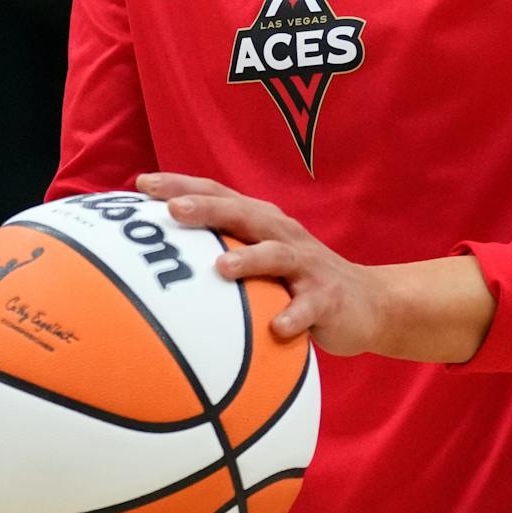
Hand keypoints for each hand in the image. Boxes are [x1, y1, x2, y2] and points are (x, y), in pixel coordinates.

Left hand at [135, 172, 386, 356]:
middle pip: (244, 215)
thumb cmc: (298, 282)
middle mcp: (283, 236)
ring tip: (221, 269)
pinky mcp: (327, 298)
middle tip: (173, 210)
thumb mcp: (261, 260)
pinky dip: (293, 316)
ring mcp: (307, 266)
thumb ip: (222, 253)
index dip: (183, 186)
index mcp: (263, 223)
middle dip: (208, 209)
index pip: (219, 195)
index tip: (142, 184)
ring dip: (250, 259)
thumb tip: (155, 261)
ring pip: (277, 256)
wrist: (370, 302)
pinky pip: (309, 308)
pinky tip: (277, 328)